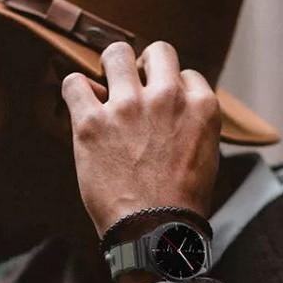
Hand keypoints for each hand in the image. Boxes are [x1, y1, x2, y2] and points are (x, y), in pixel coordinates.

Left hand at [60, 41, 220, 239]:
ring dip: (111, 67)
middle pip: (158, 51)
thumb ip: (194, 126)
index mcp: (200, 106)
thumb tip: (179, 113)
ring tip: (106, 87)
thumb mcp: (207, 156)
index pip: (187, 75)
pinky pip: (75, 83)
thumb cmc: (181, 203)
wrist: (154, 232)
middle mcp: (167, 97)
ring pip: (116, 54)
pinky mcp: (93, 122)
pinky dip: (76, 91)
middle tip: (135, 85)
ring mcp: (128, 106)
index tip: (163, 106)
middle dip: (146, 65)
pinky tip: (82, 106)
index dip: (173, 89)